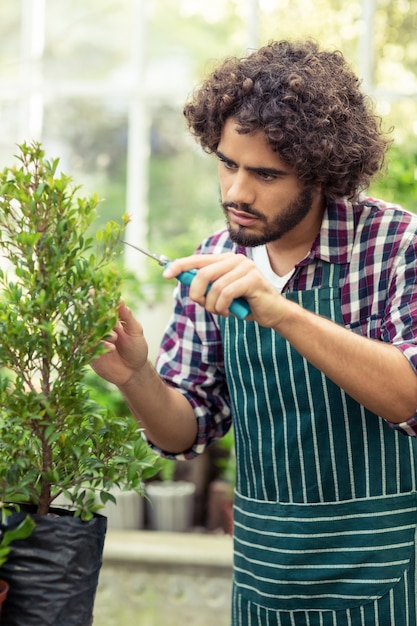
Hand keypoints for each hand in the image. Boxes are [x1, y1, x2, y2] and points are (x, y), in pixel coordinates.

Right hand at [91, 300, 148, 386]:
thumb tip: (120, 299)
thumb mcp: (135, 330)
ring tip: (116, 337)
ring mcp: (94, 341)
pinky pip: (90, 346)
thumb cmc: (136, 348)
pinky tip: (111, 348)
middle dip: (99, 316)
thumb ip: (127, 316)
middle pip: (93, 317)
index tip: (95, 291)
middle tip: (110, 319)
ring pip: (90, 331)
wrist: (134, 371)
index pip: (102, 306)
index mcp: (111, 320)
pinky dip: (101, 345)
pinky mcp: (90, 354)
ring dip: (102, 332)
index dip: (99, 298)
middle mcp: (100, 328)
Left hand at [163, 253, 290, 327]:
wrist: (273, 313)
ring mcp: (245, 268)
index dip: (179, 266)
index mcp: (225, 260)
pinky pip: (227, 293)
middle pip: (203, 273)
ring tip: (220, 311)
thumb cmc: (245, 303)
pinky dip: (223, 306)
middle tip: (202, 305)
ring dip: (213, 305)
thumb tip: (183, 281)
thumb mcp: (222, 294)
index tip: (165, 274)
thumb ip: (207, 285)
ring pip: (215, 287)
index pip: (197, 259)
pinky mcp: (253, 280)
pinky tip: (229, 312)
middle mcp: (235, 260)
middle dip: (197, 293)